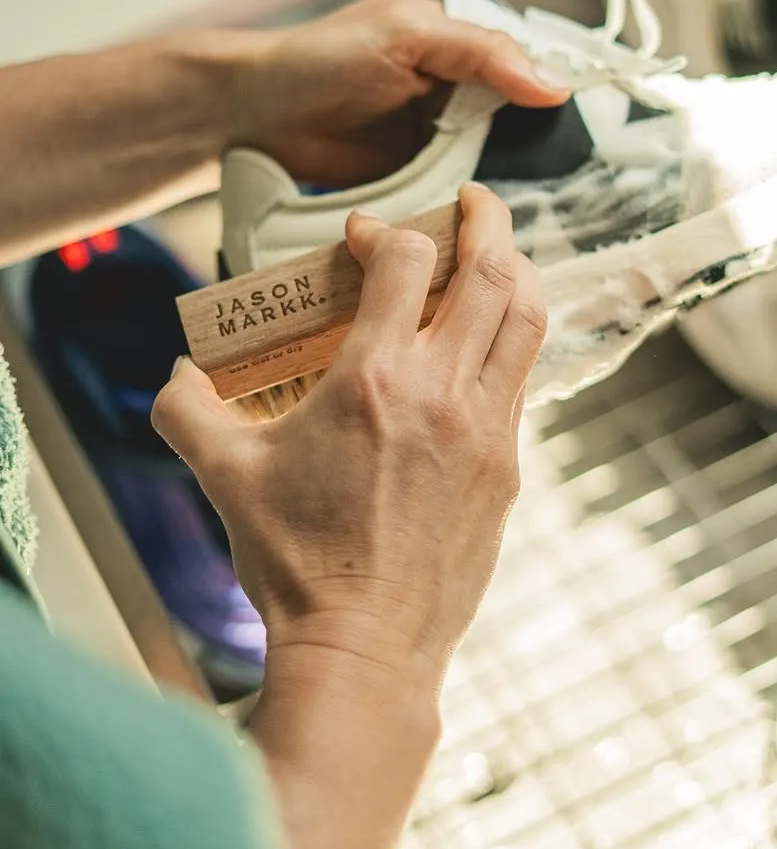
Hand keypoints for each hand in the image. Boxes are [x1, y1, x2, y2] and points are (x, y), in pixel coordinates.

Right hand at [151, 183, 545, 690]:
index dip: (386, 231)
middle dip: (485, 220)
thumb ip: (187, 410)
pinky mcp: (507, 467)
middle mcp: (443, 393)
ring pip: (526, 320)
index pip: (405, 262)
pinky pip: (522, 378)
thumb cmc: (295, 561)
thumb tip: (178, 371)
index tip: (363, 237)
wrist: (365, 648)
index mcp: (374, 381)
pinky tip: (491, 341)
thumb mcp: (224, 476)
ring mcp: (487, 430)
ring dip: (516, 271)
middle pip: (491, 272)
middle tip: (472, 200)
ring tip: (499, 252)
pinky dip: (512, 339)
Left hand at [230, 0, 566, 184]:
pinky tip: (489, 224)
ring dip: (505, 187)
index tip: (586, 134)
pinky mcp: (416, 180)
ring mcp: (437, 140)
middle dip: (538, 154)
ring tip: (533, 210)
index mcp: (461, 47)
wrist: (255, 112)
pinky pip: (456, 195)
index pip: (528, 72)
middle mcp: (457, 94)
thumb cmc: (322, 57)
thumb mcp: (409, 36)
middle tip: (569, 184)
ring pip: (492, 167)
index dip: (555, 100)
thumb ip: (481, 54)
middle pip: (519, 127)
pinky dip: (469, 209)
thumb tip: (553, 84)